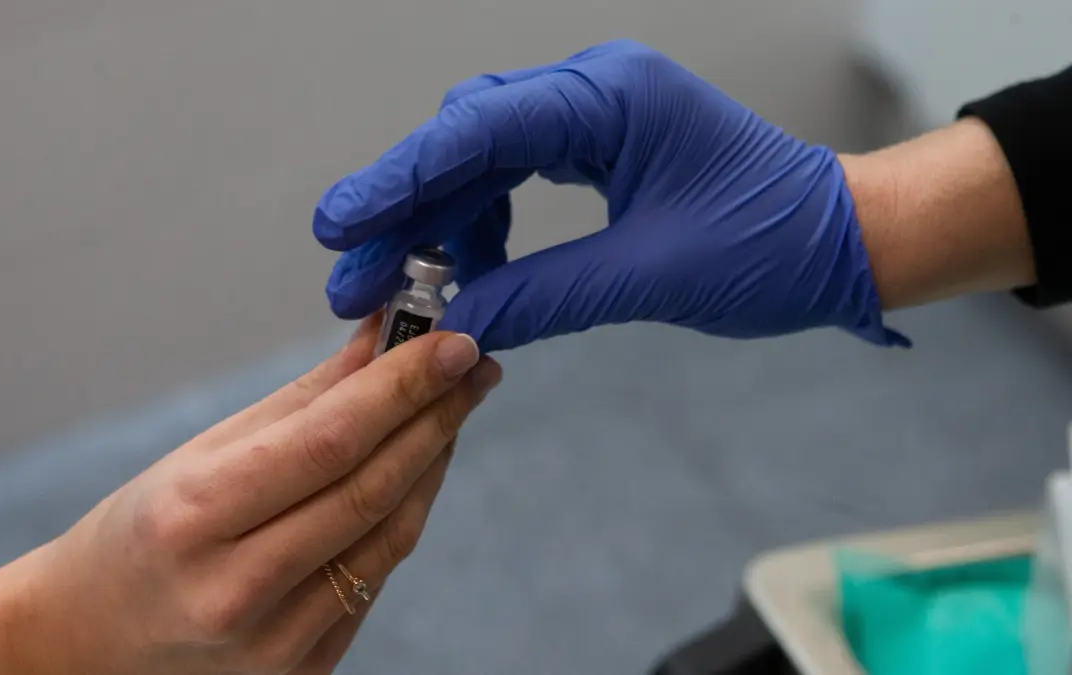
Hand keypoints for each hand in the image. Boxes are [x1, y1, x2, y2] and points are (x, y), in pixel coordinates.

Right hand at [0, 317, 501, 674]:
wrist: (90, 641)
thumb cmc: (141, 532)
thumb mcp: (201, 454)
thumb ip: (304, 401)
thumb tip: (383, 342)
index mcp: (195, 516)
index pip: (328, 442)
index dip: (402, 387)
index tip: (453, 342)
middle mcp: (237, 589)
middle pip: (370, 489)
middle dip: (435, 417)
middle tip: (473, 366)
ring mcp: (275, 642)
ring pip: (388, 537)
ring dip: (432, 464)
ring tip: (452, 409)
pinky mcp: (305, 671)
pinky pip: (375, 578)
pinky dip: (402, 516)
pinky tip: (416, 472)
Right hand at [314, 40, 907, 351]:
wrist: (843, 242)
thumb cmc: (771, 249)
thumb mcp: (649, 278)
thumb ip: (542, 297)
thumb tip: (452, 325)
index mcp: (609, 99)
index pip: (476, 131)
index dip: (398, 180)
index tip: (340, 227)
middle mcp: (593, 90)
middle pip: (465, 138)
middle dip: (406, 208)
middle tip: (356, 280)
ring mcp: (596, 114)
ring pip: (482, 157)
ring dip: (440, 221)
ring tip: (410, 288)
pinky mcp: (600, 144)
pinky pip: (516, 174)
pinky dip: (483, 223)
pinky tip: (469, 270)